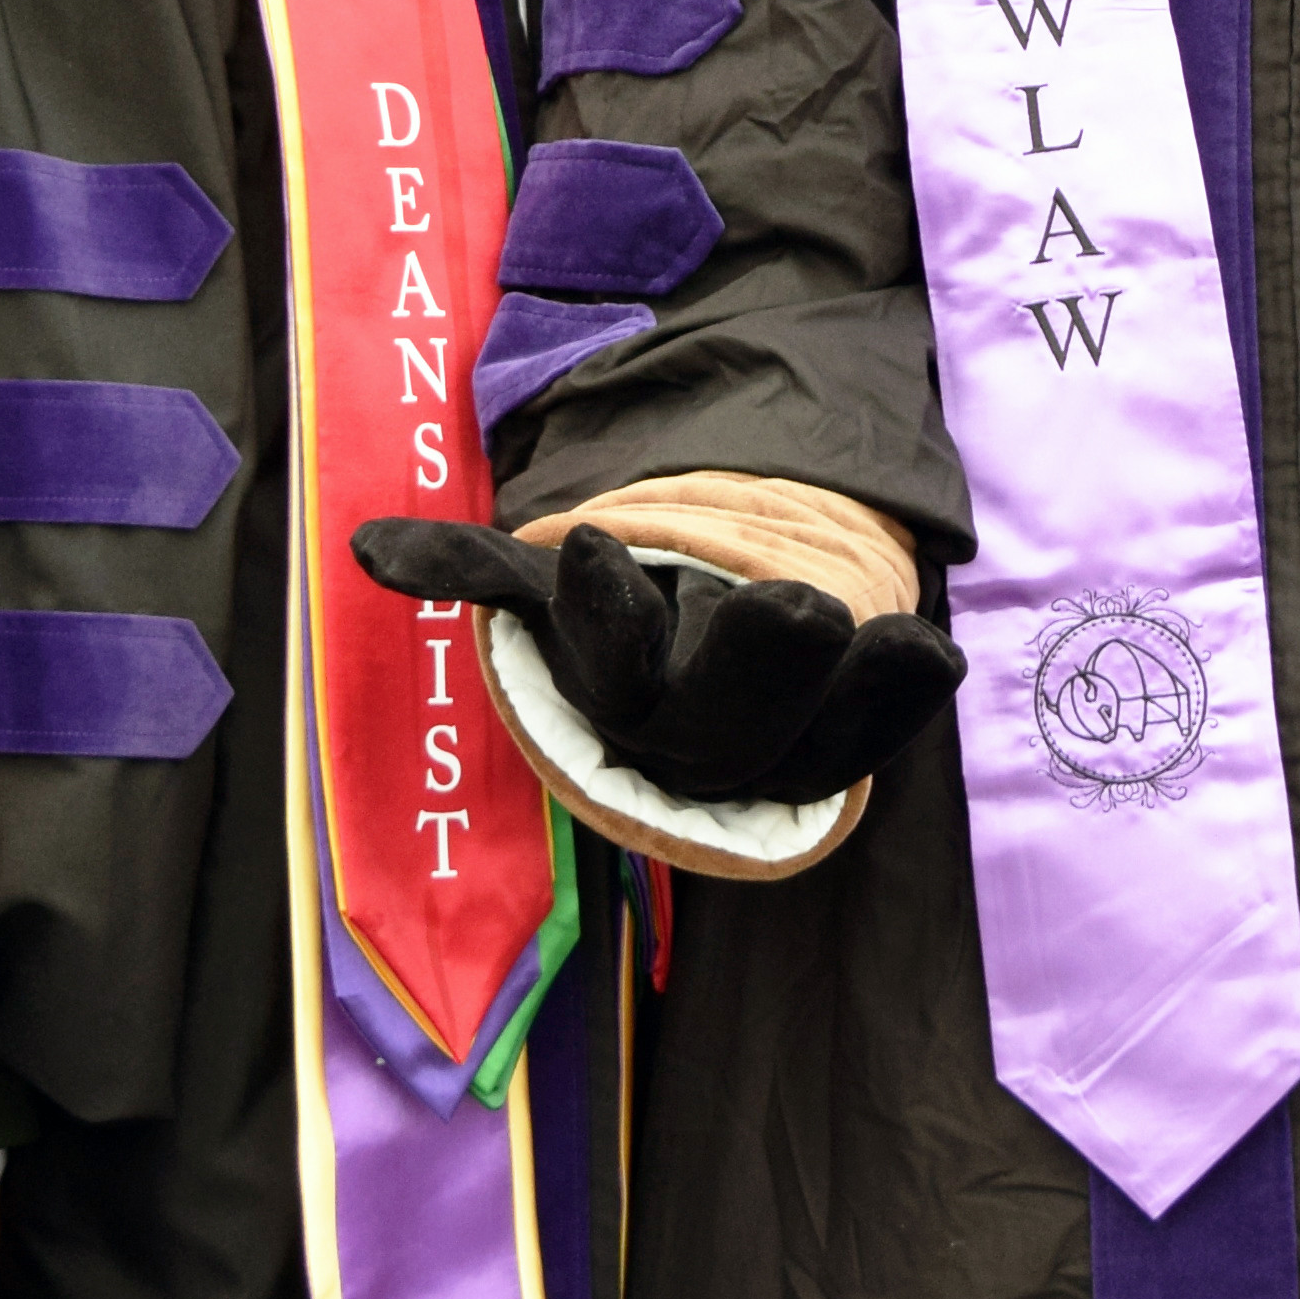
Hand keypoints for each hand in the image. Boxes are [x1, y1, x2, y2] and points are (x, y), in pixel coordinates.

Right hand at [355, 518, 964, 806]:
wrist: (707, 644)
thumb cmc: (628, 610)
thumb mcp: (556, 580)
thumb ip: (476, 565)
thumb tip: (368, 550)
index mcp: (617, 704)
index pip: (609, 671)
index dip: (606, 616)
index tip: (595, 545)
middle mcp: (695, 747)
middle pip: (720, 724)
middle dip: (753, 665)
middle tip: (792, 604)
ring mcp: (776, 753)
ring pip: (809, 741)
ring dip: (850, 694)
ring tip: (884, 632)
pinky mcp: (845, 745)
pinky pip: (876, 736)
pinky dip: (902, 702)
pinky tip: (931, 654)